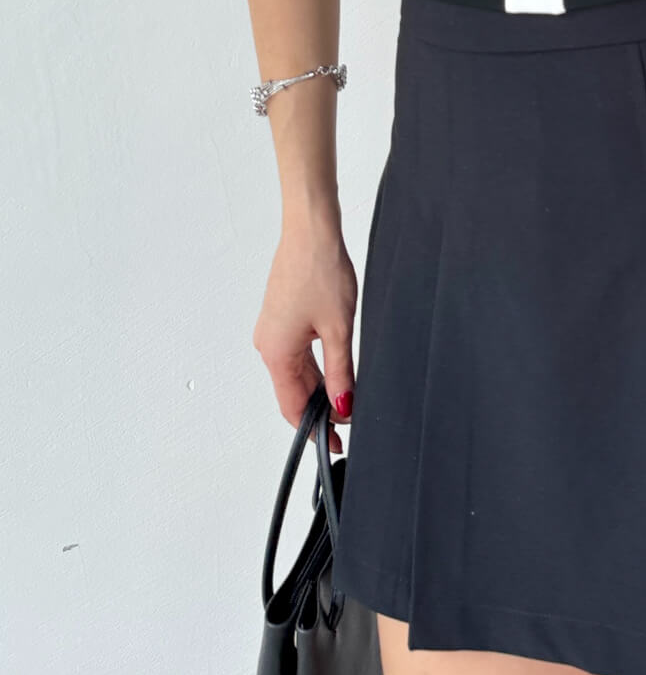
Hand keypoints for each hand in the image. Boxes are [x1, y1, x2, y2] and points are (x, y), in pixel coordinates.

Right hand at [253, 217, 358, 453]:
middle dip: (320, 409)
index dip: (314, 429)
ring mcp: (273, 330)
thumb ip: (341, 372)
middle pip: (293, 391)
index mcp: (276, 353)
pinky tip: (335, 369)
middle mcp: (268, 345)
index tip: (334, 442)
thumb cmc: (320, 270)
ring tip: (347, 397)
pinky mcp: (281, 317)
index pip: (292, 407)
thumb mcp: (338, 328)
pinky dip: (315, 366)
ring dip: (319, 387)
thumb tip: (343, 405)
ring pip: (296, 372)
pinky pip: (296, 353)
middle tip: (348, 422)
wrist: (311, 232)